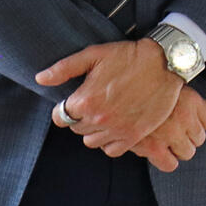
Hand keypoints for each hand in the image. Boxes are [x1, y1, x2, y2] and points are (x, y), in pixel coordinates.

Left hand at [36, 40, 181, 152]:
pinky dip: (109, 142)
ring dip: (94, 130)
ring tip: (105, 115)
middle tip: (94, 103)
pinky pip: (111, 150)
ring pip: (91, 141)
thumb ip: (64, 68)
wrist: (165, 63)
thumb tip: (40, 79)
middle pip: (76, 129)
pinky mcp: (134, 135)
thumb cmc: (129, 56)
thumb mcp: (94, 54)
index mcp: (85, 100)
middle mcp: (98, 119)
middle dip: (81, 118)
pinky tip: (114, 128)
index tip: (75, 101)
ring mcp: (117, 130)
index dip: (65, 109)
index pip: (60, 117)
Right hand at [131, 88, 205, 172]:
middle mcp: (184, 115)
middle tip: (173, 131)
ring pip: (188, 152)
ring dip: (178, 149)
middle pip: (200, 138)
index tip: (187, 121)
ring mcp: (170, 132)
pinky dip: (166, 161)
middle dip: (188, 137)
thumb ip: (195, 100)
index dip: (198, 123)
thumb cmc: (146, 90)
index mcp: (191, 99)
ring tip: (164, 140)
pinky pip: (171, 165)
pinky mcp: (153, 147)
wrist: (116, 93)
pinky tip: (157, 151)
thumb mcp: (173, 88)